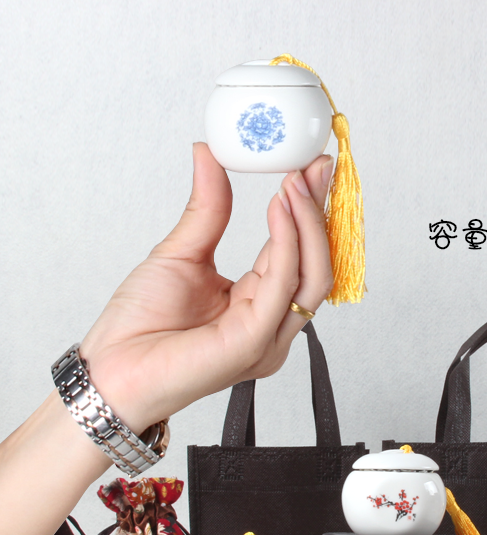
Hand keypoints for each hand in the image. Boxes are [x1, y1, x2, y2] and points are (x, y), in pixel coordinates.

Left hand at [79, 143, 333, 432]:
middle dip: (319, 213)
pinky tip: (279, 207)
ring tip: (295, 180)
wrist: (111, 371)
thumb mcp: (181, 254)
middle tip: (315, 166)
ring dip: (309, 224)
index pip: (298, 255)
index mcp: (259, 306)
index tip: (309, 168)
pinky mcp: (255, 342)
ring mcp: (269, 337)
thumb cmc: (140, 328)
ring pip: (313, 276)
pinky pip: (282, 285)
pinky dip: (286, 242)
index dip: (307, 212)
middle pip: (317, 265)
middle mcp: (273, 325)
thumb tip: (210, 155)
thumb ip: (208, 211)